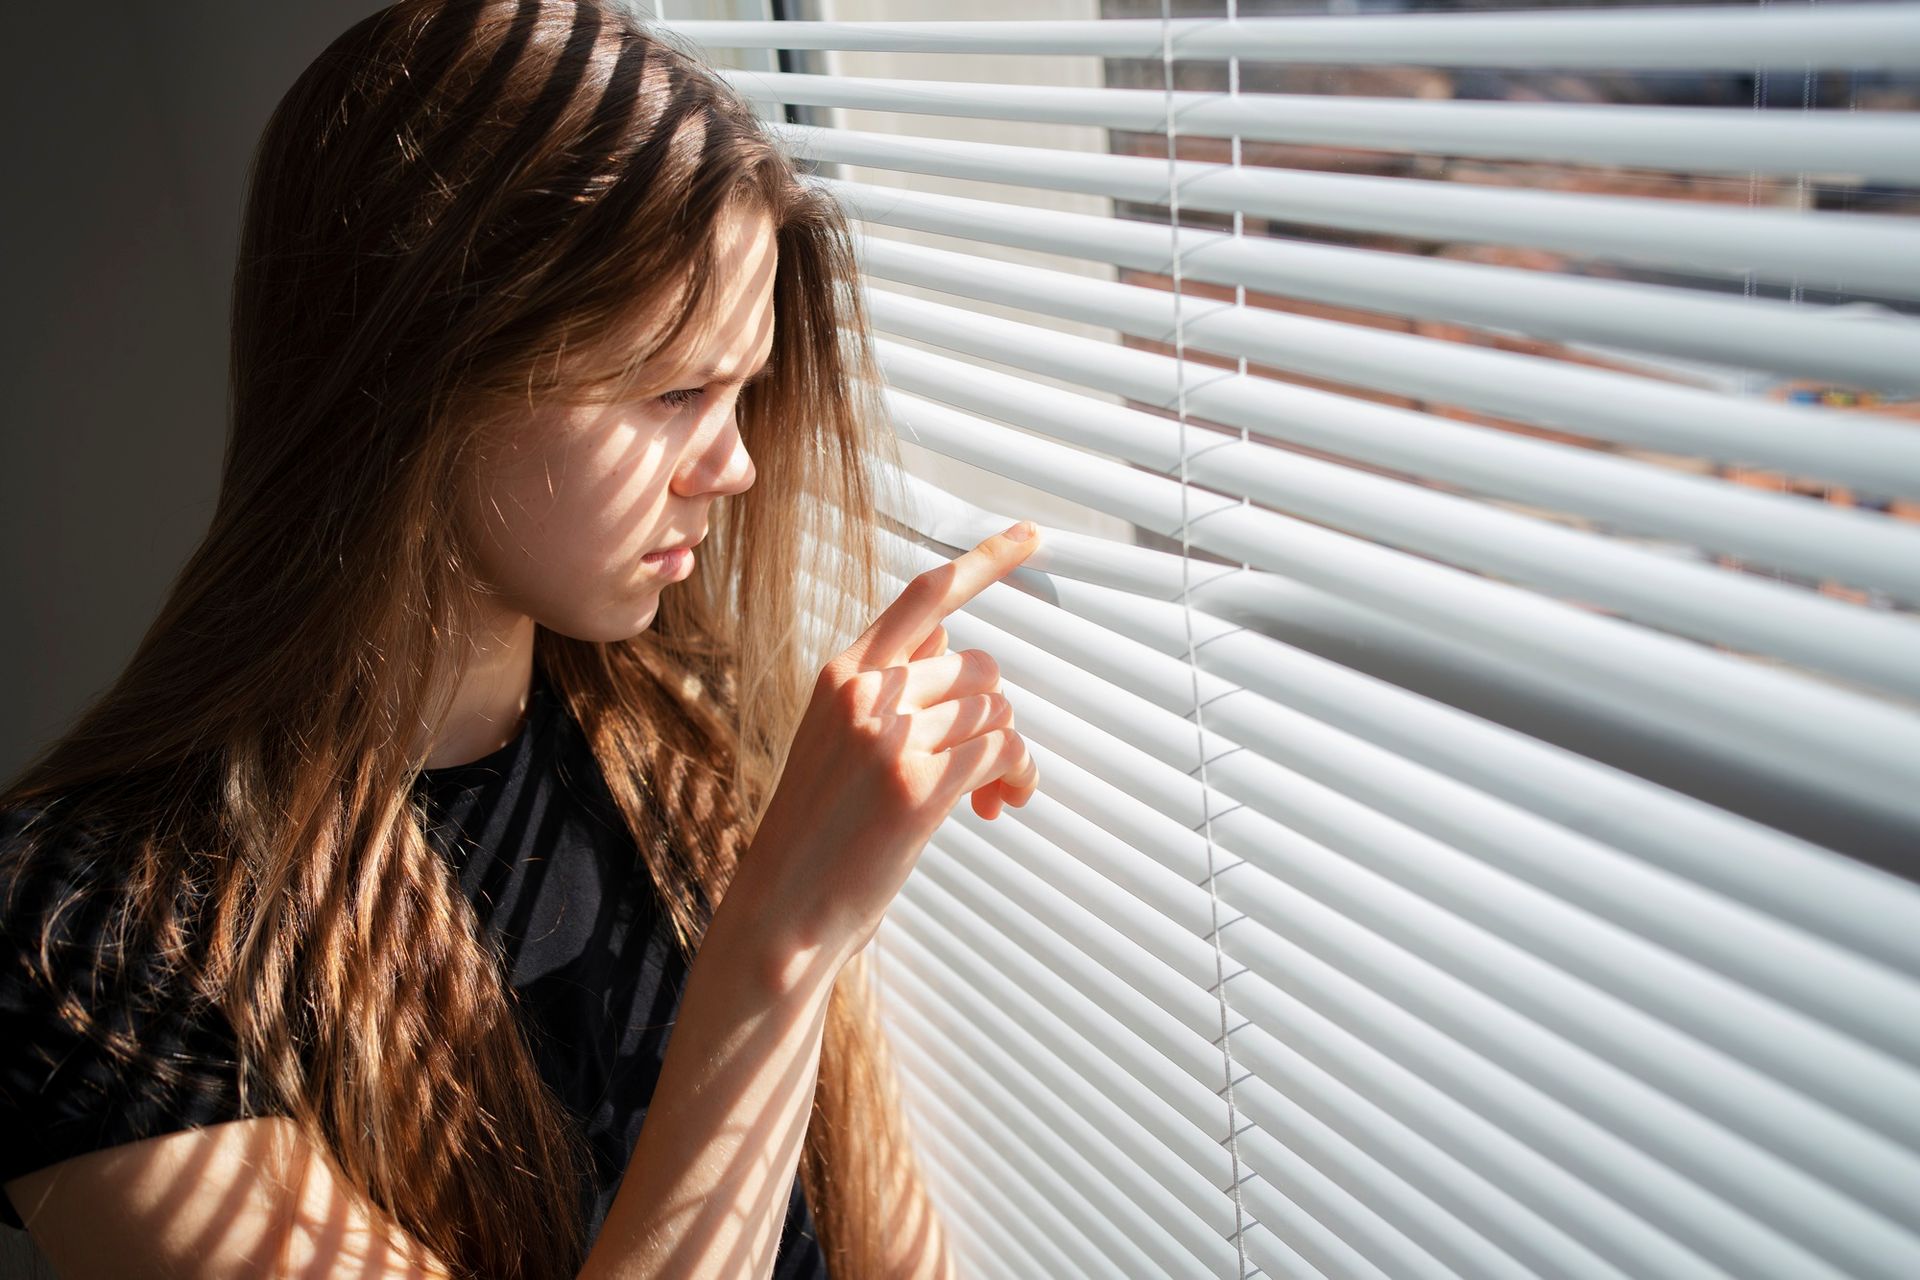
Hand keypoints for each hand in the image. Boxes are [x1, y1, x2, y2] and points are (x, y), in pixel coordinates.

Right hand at [737, 520, 1042, 964]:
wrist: (783, 912)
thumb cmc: (818, 833)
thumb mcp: (837, 740)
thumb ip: (889, 688)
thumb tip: (953, 647)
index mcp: (841, 673)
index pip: (925, 596)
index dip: (987, 561)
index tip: (1032, 537)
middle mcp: (865, 693)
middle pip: (980, 667)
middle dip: (996, 715)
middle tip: (989, 771)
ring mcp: (890, 736)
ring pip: (996, 711)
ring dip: (1010, 755)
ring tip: (992, 796)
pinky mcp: (916, 785)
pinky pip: (1001, 751)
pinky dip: (1014, 777)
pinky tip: (999, 807)